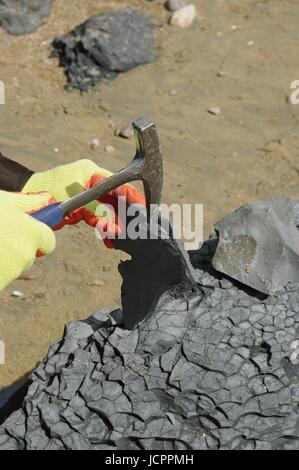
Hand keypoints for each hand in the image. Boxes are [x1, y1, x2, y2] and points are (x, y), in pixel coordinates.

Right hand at [0, 190, 55, 289]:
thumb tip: (45, 199)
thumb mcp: (1, 201)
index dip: (37, 236)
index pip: (48, 241)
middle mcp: (24, 254)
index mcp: (30, 232)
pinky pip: (1, 278)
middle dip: (17, 247)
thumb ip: (26, 203)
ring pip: (14, 267)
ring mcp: (10, 272)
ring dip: (3, 259)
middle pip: (29, 255)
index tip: (24, 232)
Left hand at [22, 160, 144, 247]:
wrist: (29, 201)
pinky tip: (109, 239)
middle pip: (117, 200)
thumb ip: (98, 213)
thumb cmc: (48, 192)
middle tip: (134, 231)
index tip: (145, 211)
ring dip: (115, 226)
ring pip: (109, 212)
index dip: (134, 199)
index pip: (120, 185)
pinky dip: (104, 229)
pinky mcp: (82, 208)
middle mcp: (93, 182)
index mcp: (93, 173)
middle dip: (125, 217)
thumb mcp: (77, 201)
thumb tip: (116, 228)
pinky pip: (98, 218)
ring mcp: (88, 195)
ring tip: (120, 239)